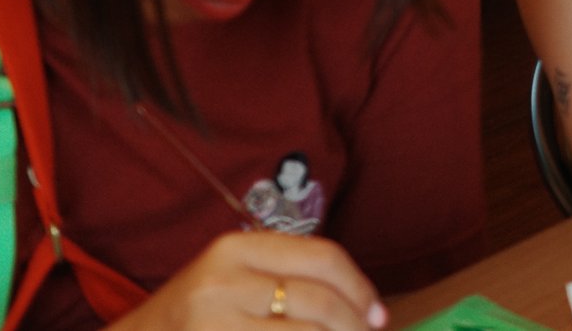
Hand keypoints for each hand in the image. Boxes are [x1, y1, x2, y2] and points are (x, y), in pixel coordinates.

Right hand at [112, 231, 384, 330]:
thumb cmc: (193, 315)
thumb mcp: (232, 277)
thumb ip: (286, 276)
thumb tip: (364, 305)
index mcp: (235, 248)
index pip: (323, 257)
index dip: (360, 288)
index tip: (378, 314)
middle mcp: (223, 282)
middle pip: (319, 301)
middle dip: (354, 325)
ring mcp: (214, 323)